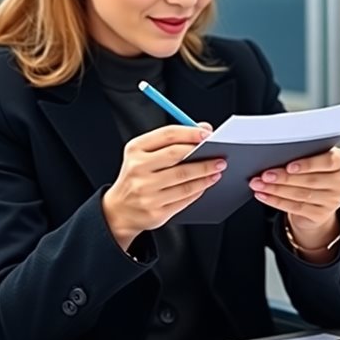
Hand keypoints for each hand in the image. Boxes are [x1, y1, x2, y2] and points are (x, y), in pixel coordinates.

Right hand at [102, 123, 225, 250]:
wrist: (119, 210)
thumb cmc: (136, 176)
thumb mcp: (144, 153)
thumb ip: (172, 140)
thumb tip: (203, 129)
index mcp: (135, 149)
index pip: (167, 135)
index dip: (190, 133)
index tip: (208, 134)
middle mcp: (138, 169)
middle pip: (177, 157)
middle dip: (203, 155)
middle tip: (220, 155)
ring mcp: (146, 192)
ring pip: (184, 180)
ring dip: (205, 174)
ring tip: (217, 169)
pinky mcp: (155, 211)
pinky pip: (184, 199)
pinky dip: (198, 190)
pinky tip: (206, 183)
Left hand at [249, 147, 339, 247]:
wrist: (318, 198)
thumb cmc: (313, 170)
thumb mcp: (313, 158)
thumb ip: (302, 154)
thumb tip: (275, 155)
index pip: (328, 161)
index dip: (308, 164)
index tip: (290, 166)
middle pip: (310, 180)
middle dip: (284, 177)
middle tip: (265, 175)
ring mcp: (333, 200)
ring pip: (301, 194)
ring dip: (276, 189)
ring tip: (259, 184)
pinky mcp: (322, 214)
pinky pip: (296, 207)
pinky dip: (276, 201)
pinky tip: (264, 195)